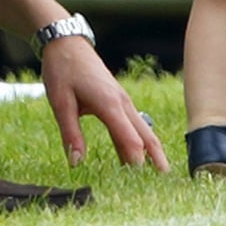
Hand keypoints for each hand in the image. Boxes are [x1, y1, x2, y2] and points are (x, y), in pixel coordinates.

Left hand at [41, 37, 169, 171]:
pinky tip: (138, 153)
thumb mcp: (60, 103)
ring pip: (141, 128)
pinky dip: (140, 140)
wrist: (68, 44)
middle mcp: (121, 102)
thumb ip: (71, 133)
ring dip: (150, 149)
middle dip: (155, 156)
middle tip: (164, 178)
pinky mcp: (118, 99)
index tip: (139, 181)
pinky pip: (133, 123)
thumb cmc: (64, 71)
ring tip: (157, 171)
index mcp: (109, 103)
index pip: (128, 138)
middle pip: (144, 134)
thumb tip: (77, 162)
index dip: (135, 160)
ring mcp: (122, 100)